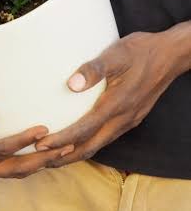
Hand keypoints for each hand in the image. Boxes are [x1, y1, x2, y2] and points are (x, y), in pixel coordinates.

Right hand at [0, 37, 73, 179]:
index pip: (1, 152)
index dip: (23, 141)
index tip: (44, 128)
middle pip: (17, 169)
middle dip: (43, 159)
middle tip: (67, 146)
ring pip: (18, 170)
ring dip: (41, 161)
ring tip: (65, 149)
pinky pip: (12, 164)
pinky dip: (29, 158)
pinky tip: (44, 148)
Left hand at [35, 24, 190, 165]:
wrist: (169, 54)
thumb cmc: (140, 51)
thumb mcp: (115, 55)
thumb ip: (93, 69)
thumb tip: (71, 85)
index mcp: (117, 105)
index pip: (85, 130)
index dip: (62, 140)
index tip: (42, 144)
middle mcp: (123, 118)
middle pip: (91, 146)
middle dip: (65, 155)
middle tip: (40, 158)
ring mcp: (128, 119)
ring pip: (100, 143)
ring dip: (76, 152)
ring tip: (54, 155)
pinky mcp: (131, 116)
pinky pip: (107, 136)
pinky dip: (89, 143)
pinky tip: (78, 139)